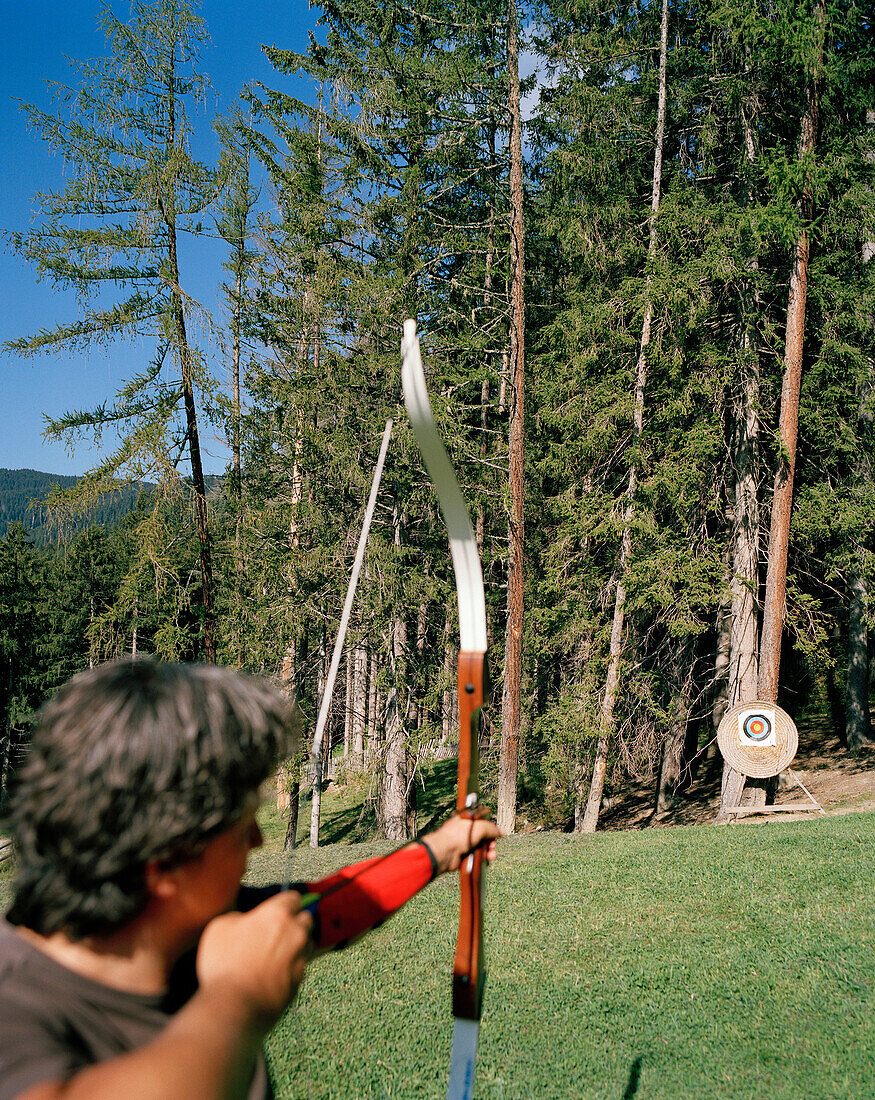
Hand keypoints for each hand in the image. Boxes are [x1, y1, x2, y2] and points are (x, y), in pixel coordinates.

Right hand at [196, 891, 312, 1028]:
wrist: (235, 1005)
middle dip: (296, 922)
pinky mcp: (300, 979)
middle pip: (306, 918)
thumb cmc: (224, 963)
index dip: (286, 903)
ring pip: (307, 942)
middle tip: (279, 932)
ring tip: (277, 954)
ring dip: (297, 944)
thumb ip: (238, 918)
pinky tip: (276, 974)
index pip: (293, 898)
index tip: (280, 908)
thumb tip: (245, 921)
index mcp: (276, 914)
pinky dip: (292, 967)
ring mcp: (300, 956)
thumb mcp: (220, 927)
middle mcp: (294, 932)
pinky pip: (301, 966)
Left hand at [422, 812, 500, 874]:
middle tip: (492, 845)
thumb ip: (492, 828)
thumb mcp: (480, 827)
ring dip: (488, 851)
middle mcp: (465, 830)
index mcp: (466, 819)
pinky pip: (476, 856)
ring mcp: (463, 842)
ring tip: (491, 855)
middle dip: (490, 841)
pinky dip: (483, 859)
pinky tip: (487, 861)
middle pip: (483, 835)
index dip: (490, 827)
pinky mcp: (463, 854)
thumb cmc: (458, 835)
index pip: (481, 820)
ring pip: (481, 846)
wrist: (445, 852)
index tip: (495, 833)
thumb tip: (501, 832)